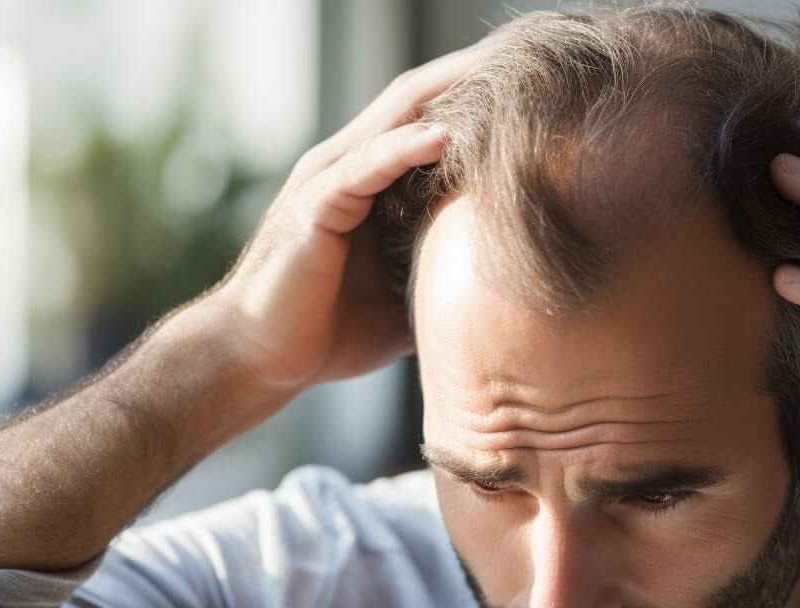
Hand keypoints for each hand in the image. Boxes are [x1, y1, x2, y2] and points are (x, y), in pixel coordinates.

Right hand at [193, 39, 498, 393]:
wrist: (259, 358)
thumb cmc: (329, 330)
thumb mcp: (407, 296)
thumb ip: (445, 275)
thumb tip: (505, 294)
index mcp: (373, 178)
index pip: (433, 116)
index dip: (480, 95)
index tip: (540, 83)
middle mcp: (350, 165)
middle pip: (419, 100)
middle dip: (473, 75)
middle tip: (531, 56)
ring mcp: (330, 180)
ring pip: (396, 118)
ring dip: (448, 93)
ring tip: (502, 72)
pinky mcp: (316, 206)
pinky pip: (366, 167)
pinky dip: (405, 148)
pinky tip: (446, 135)